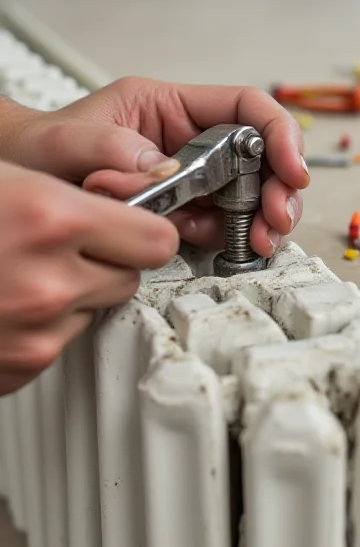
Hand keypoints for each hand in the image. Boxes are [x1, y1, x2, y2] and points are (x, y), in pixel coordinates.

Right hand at [0, 160, 178, 394]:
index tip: (135, 222)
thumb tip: (123, 206)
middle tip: (63, 243)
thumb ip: (70, 192)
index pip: (156, 238)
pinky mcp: (17, 369)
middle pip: (131, 277)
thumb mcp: (4, 177)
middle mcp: (47, 285)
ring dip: (72, 293)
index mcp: (48, 220)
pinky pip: (58, 342)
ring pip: (93, 311)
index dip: (145, 227)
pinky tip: (2, 301)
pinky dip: (42, 325)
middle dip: (108, 259)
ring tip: (16, 270)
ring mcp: (32, 336)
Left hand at [10, 79, 308, 255]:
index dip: (278, 133)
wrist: (18, 182)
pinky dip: (238, 236)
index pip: (243, 107)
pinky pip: (224, 223)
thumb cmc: (40, 147)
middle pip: (259, 154)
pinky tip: (236, 244)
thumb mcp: (66, 140)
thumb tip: (163, 169)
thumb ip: (110, 148)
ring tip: (263, 238)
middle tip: (277, 216)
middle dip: (278, 185)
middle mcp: (188, 141)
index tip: (291, 167)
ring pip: (250, 192)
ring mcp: (191, 179)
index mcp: (170, 107)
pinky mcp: (185, 211)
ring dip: (265, 215)